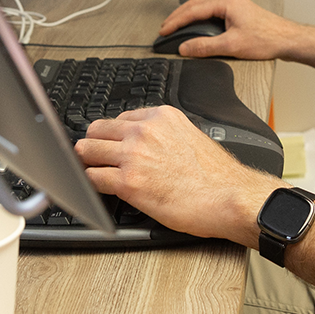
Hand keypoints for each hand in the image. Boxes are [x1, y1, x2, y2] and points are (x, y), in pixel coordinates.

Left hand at [75, 105, 277, 242]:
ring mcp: (133, 155)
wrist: (228, 197)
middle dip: (93, 145)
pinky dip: (89, 185)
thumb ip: (163, 134)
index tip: (108, 145)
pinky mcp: (128, 183)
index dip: (111, 136)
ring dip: (86, 163)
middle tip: (93, 159)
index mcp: (161, 116)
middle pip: (96, 130)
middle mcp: (144, 131)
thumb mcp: (190, 136)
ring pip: (86, 151)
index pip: (118, 119)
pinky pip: (92, 178)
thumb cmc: (216, 176)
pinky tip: (97, 190)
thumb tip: (144, 144)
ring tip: (91, 173)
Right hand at [158, 0, 306, 60]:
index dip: (176, 21)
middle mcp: (230, 1)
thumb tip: (186, 48)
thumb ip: (205, 47)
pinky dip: (201, 17)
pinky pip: (214, 11)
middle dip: (179, 15)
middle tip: (166, 27)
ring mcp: (235, 6)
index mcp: (227, 3)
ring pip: (205, 6)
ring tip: (177, 26)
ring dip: (189, 15)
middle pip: (197, 4)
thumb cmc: (267, 39)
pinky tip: (199, 26)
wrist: (288, 40)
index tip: (165, 30)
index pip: (194, 9)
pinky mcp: (240, 14)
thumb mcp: (232, 46)